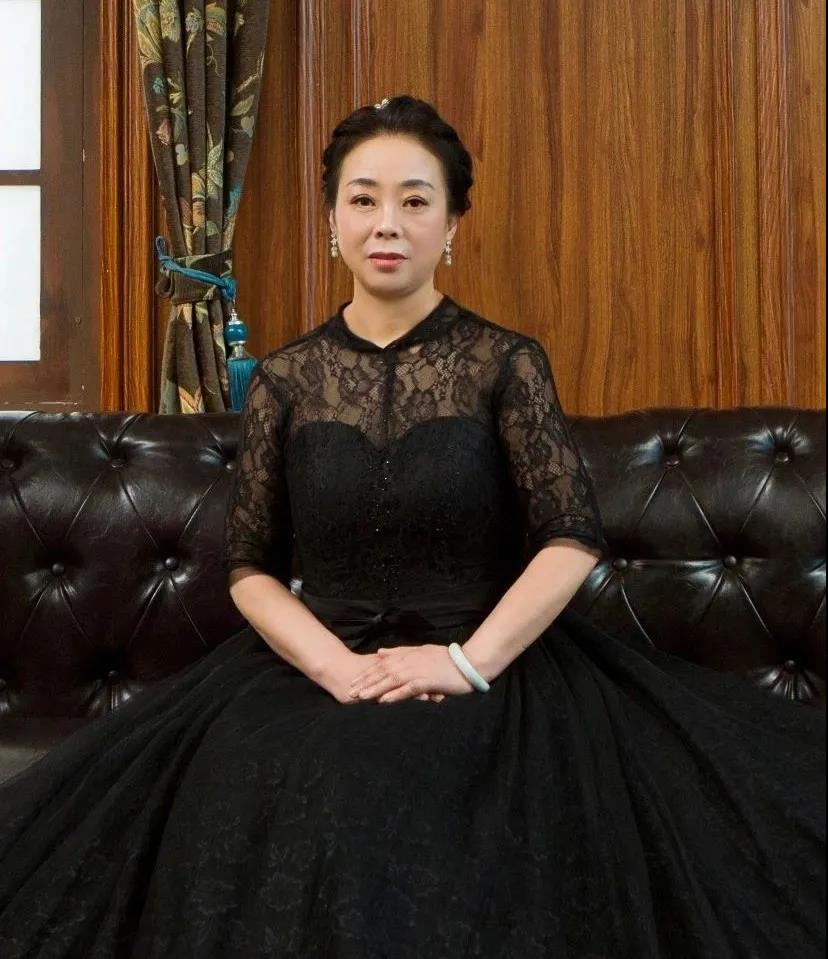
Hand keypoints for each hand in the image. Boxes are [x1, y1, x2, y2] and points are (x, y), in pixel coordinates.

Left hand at [347, 644, 478, 703]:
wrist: (467, 663)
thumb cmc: (446, 658)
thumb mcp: (420, 651)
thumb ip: (399, 651)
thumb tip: (380, 652)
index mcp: (408, 655)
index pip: (382, 664)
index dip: (367, 673)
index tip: (354, 681)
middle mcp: (410, 662)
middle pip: (383, 672)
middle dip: (366, 682)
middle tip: (350, 691)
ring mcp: (418, 671)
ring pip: (392, 680)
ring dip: (376, 689)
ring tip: (361, 697)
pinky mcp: (427, 681)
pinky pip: (408, 689)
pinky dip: (396, 694)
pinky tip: (384, 701)